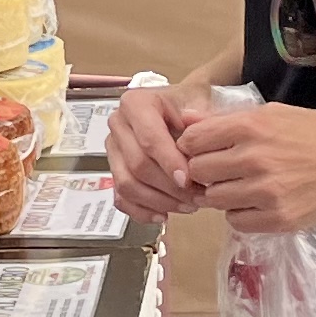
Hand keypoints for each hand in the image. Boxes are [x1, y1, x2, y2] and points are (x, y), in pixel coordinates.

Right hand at [104, 82, 203, 221]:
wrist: (175, 110)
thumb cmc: (186, 105)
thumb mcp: (198, 101)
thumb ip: (201, 120)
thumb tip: (197, 133)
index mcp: (135, 104)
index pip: (149, 137)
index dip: (168, 162)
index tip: (187, 180)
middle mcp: (119, 125)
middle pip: (137, 165)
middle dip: (168, 187)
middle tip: (196, 196)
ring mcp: (114, 150)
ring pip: (127, 185)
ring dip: (158, 201)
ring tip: (186, 206)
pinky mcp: (114, 170)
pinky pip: (121, 198)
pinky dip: (141, 211)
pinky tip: (163, 215)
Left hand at [173, 99, 315, 235]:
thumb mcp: (274, 114)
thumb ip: (227, 118)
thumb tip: (187, 119)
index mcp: (251, 127)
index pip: (193, 140)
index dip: (193, 146)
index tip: (204, 150)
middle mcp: (254, 159)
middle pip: (198, 171)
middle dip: (206, 171)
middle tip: (223, 171)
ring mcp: (266, 192)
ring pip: (214, 199)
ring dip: (222, 194)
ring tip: (243, 186)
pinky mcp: (278, 219)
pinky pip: (236, 222)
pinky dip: (241, 214)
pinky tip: (257, 203)